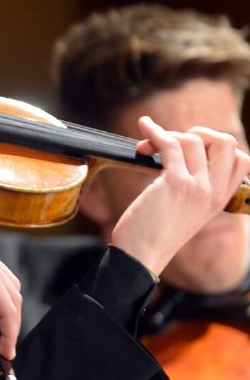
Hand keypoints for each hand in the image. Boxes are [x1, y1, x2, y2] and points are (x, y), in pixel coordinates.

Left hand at [111, 117, 249, 276]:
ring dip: (165, 134)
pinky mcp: (176, 183)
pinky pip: (170, 143)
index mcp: (220, 199)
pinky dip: (155, 130)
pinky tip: (144, 125)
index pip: (242, 160)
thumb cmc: (154, 232)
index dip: (217, 145)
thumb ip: (192, 187)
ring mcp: (198, 187)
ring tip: (146, 146)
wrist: (140, 254)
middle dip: (198, 132)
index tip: (191, 148)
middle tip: (172, 143)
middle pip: (225, 141)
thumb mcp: (185, 209)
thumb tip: (177, 152)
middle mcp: (214, 192)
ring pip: (192, 139)